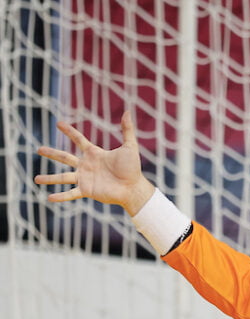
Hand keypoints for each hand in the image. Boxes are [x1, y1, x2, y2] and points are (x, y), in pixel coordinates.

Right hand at [34, 111, 154, 214]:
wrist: (134, 188)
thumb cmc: (132, 168)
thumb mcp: (129, 147)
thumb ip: (127, 130)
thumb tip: (128, 111)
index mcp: (94, 154)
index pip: (78, 139)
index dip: (69, 131)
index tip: (59, 123)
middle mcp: (86, 165)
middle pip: (64, 157)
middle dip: (52, 153)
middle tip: (39, 149)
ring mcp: (85, 178)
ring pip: (63, 177)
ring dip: (49, 178)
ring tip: (36, 179)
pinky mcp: (87, 190)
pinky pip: (71, 193)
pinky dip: (61, 196)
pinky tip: (49, 198)